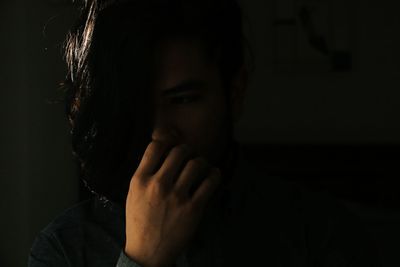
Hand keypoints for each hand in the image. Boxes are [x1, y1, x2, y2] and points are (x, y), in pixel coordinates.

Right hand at [124, 137, 220, 266]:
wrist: (148, 252)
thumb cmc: (139, 221)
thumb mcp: (133, 194)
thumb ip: (145, 172)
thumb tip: (162, 150)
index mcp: (140, 180)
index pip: (155, 147)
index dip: (167, 141)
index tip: (173, 145)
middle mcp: (158, 185)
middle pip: (179, 151)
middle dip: (187, 150)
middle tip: (190, 155)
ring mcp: (177, 197)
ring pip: (196, 164)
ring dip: (201, 162)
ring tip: (201, 166)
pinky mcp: (193, 208)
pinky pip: (210, 182)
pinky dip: (214, 175)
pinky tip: (212, 175)